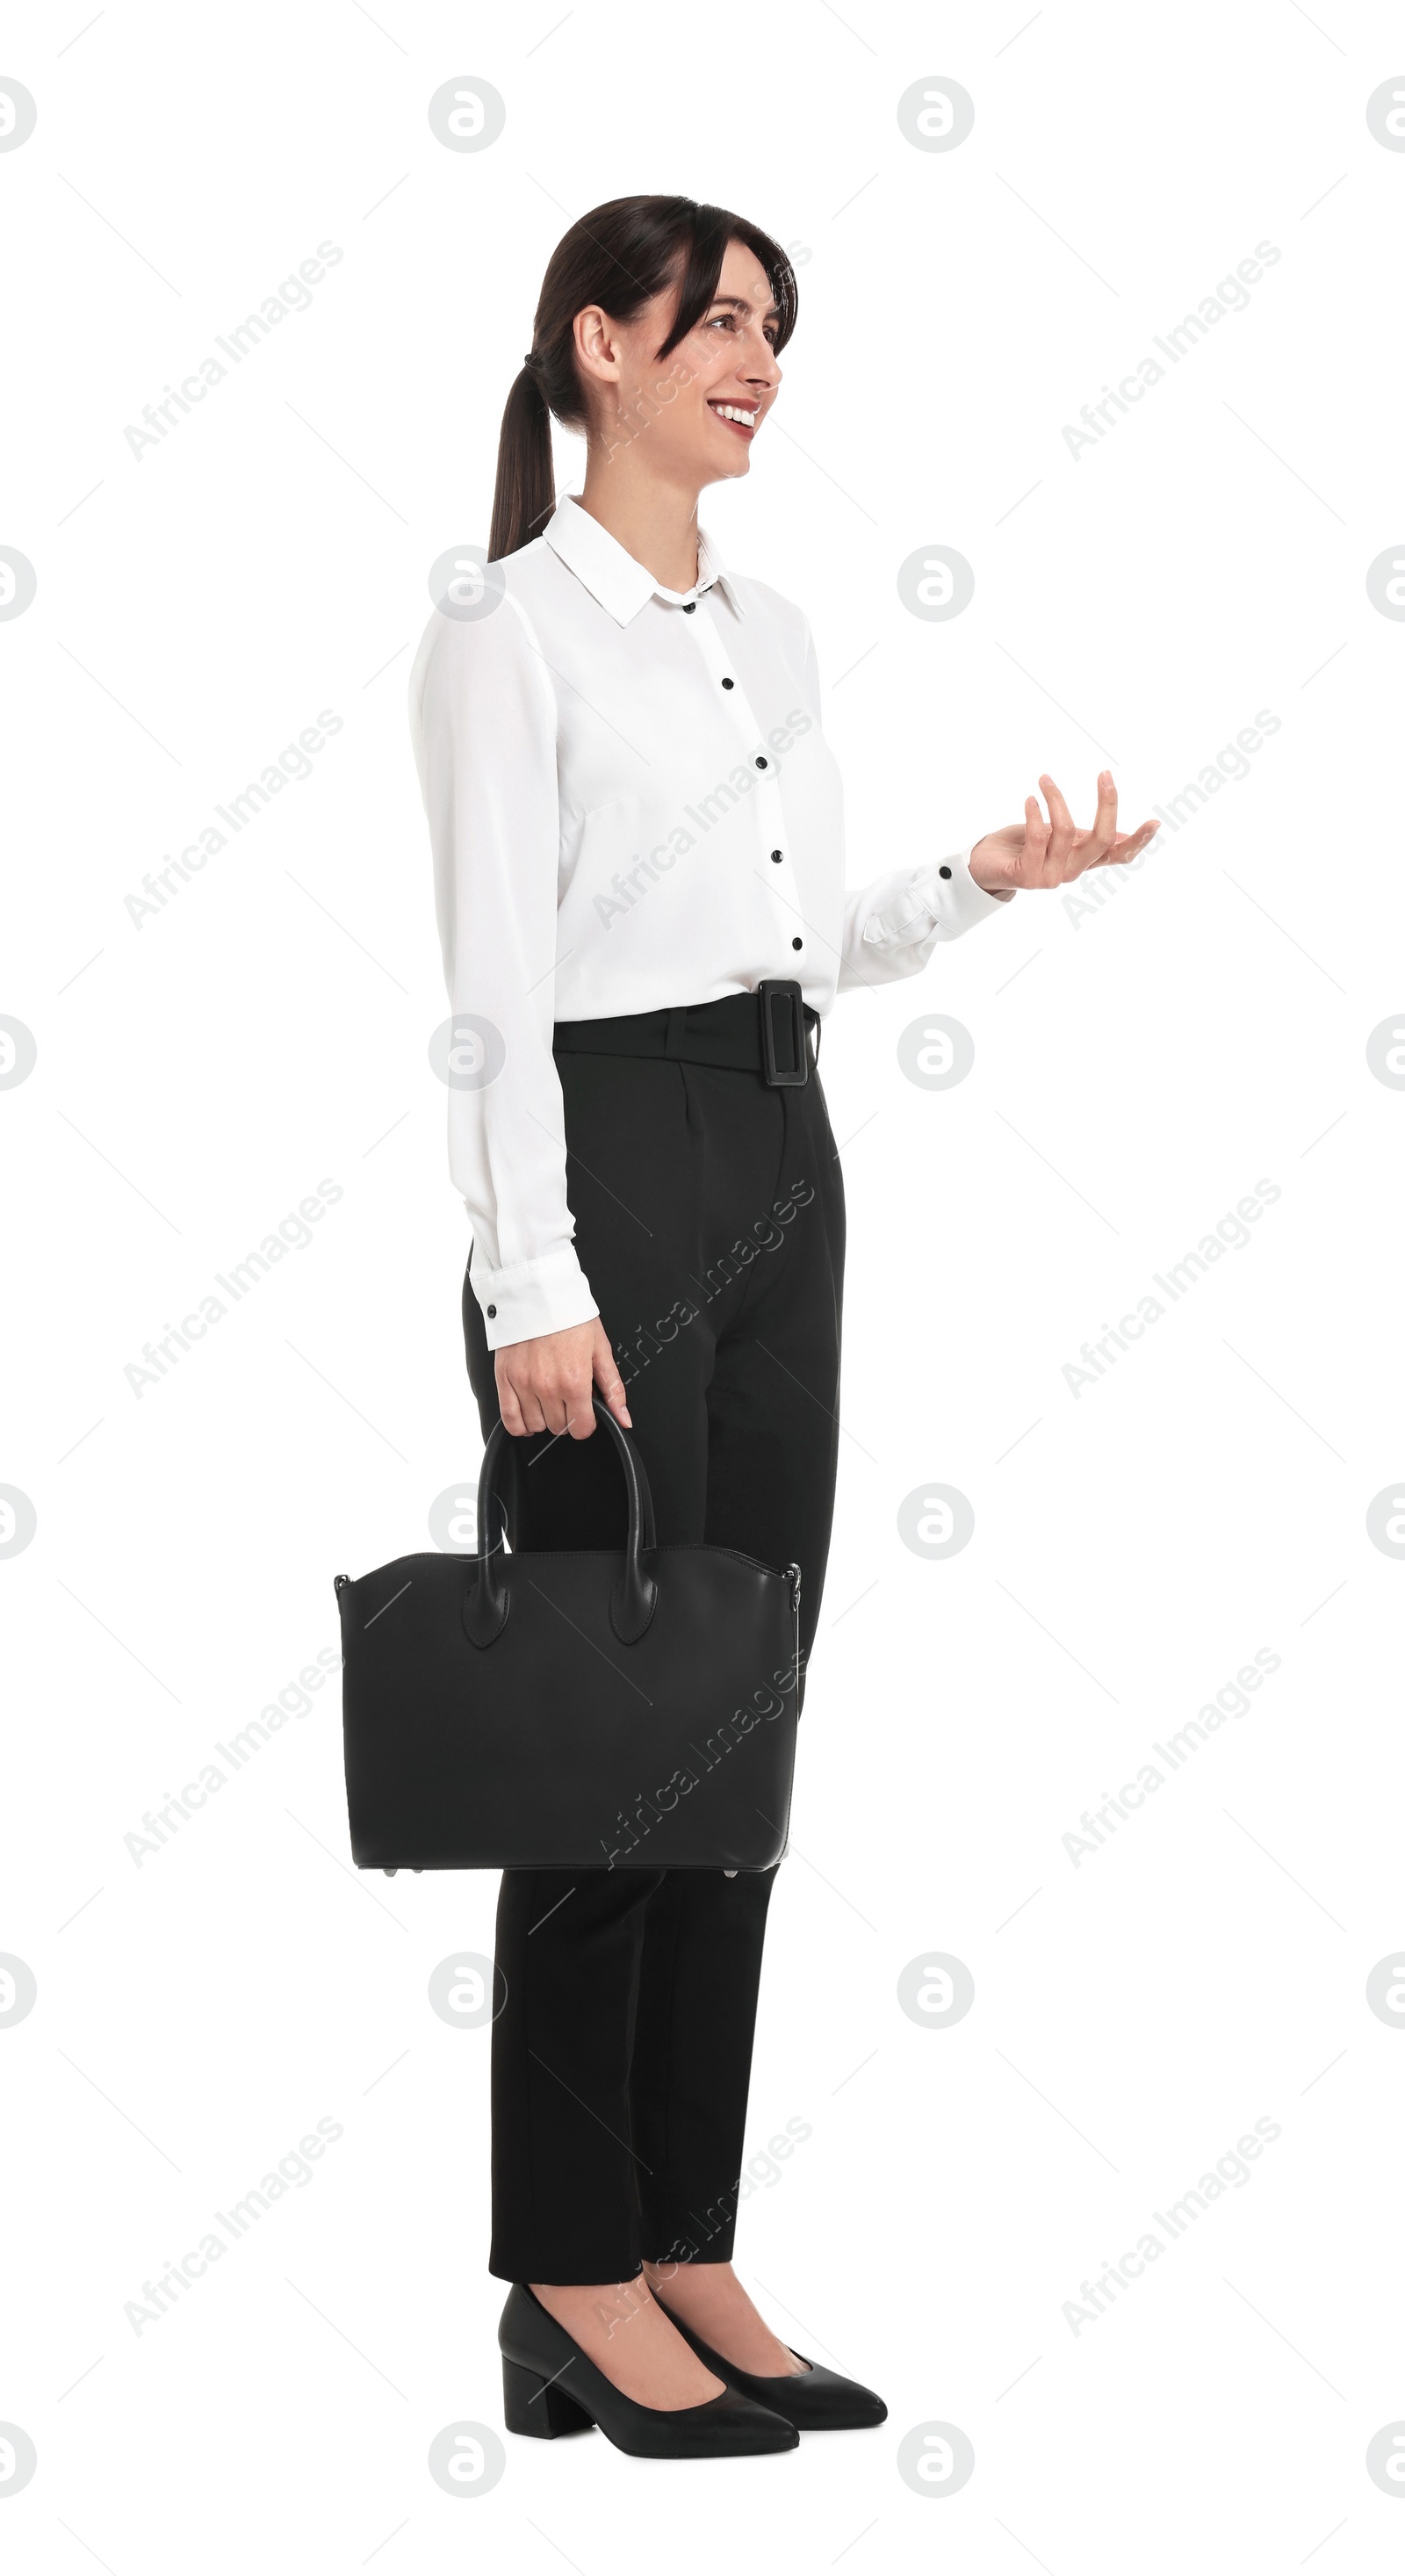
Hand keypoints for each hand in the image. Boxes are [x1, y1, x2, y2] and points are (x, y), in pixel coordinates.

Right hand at [494, 1316, 631, 1439]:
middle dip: (567, 1417)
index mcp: (575, 1381)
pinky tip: (527, 1416)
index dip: (587, 1423)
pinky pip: (509, 1419)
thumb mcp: (601, 1349)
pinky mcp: (504, 1379)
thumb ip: (613, 1388)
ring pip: (535, 1425)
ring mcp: (524, 1384)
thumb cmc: (570, 1316)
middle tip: (567, 1398)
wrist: (538, 1293)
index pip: (581, 1428)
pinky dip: (519, 1425)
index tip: (585, 1413)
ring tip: (548, 1399)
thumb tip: (624, 1418)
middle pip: (559, 1427)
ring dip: (544, 1419)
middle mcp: (548, 1386)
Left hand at [969, 771, 1159, 893]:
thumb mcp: (1061, 838)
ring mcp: (1051, 877)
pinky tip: (1030, 800)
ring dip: (1055, 797)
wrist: (985, 866)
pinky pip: (1037, 837)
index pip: (1119, 855)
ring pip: (1066, 830)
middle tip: (1104, 774)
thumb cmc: (1024, 846)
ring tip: (1044, 779)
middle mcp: (1072, 871)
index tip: (1156, 822)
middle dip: (1107, 803)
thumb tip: (1124, 837)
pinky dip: (1034, 813)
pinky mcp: (1027, 877)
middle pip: (1103, 839)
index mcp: (1084, 860)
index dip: (1139, 841)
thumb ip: (1087, 838)